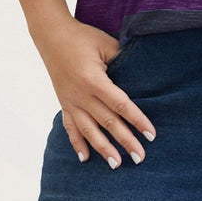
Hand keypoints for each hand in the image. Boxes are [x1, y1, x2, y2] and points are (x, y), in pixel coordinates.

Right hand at [33, 19, 155, 167]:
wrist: (51, 35)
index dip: (137, 120)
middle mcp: (80, 95)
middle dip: (125, 141)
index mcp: (93, 79)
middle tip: (140, 157)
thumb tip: (143, 77)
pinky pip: (70, 128)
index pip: (120, 105)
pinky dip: (77, 144)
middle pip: (107, 122)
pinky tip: (85, 158)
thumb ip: (123, 61)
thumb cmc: (82, 37)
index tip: (151, 135)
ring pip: (89, 130)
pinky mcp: (63, 103)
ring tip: (116, 165)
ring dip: (103, 149)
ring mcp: (70, 101)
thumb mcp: (105, 44)